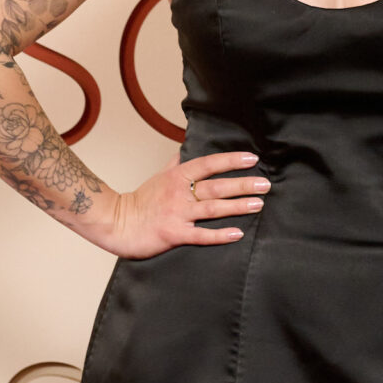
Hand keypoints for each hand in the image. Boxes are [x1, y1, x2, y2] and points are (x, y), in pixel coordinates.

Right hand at [87, 152, 267, 258]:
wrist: (116, 223)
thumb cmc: (140, 200)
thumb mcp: (159, 176)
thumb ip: (176, 163)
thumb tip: (186, 148)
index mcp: (177, 176)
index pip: (209, 164)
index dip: (231, 160)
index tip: (252, 158)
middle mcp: (179, 193)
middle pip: (216, 186)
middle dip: (243, 184)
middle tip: (265, 184)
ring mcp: (177, 213)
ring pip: (212, 208)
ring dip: (237, 206)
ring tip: (258, 204)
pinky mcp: (173, 234)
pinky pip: (200, 235)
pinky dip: (219, 235)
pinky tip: (237, 234)